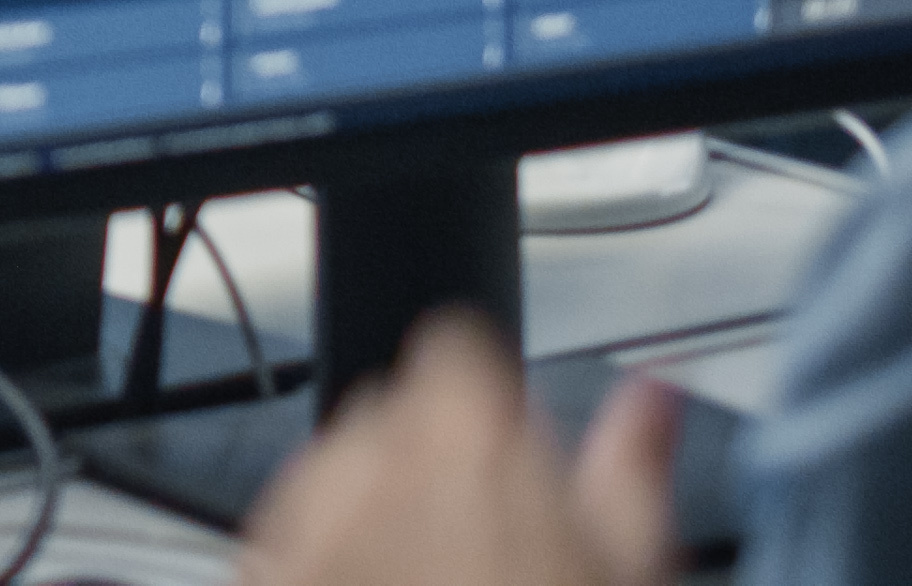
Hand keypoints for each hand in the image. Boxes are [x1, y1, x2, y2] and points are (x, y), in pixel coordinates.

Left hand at [238, 316, 677, 585]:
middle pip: (393, 411)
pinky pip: (285, 536)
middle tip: (490, 547)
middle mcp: (369, 464)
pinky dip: (323, 562)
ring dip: (373, 510)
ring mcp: (302, 523)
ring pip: (334, 475)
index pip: (458, 349)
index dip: (492, 397)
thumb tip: (650, 397)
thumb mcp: (629, 573)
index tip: (512, 446)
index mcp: (470, 441)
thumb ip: (632, 468)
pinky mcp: (261, 571)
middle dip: (435, 459)